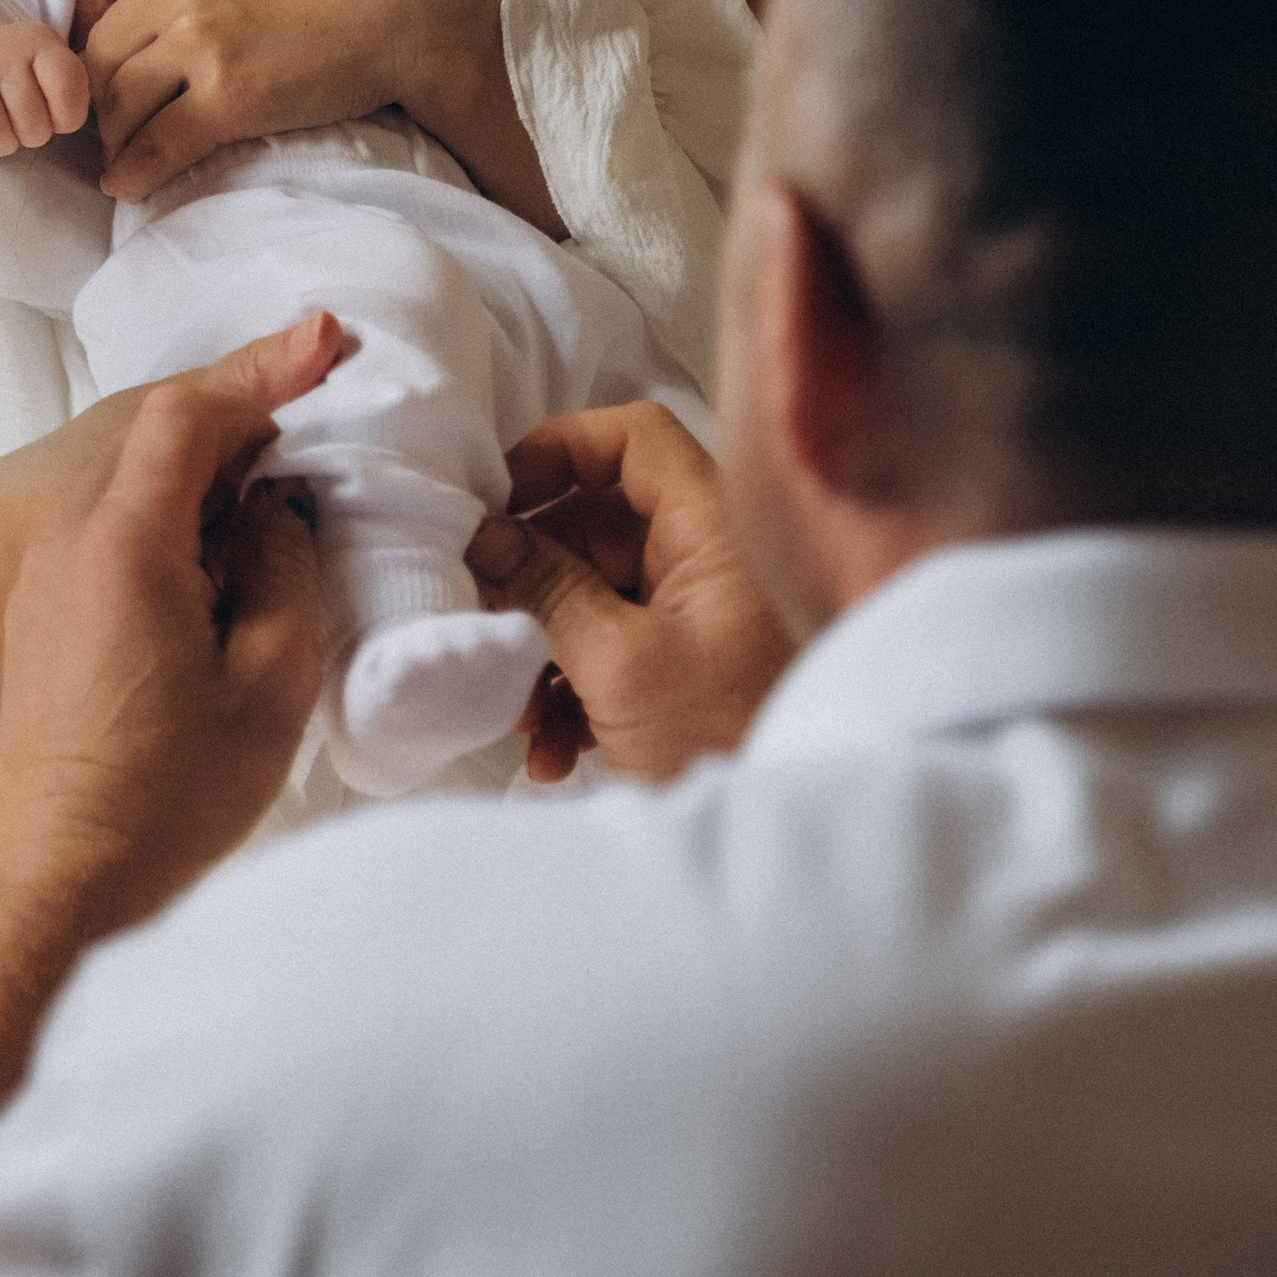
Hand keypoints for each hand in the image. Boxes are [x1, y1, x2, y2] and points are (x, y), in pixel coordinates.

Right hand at [0, 0, 88, 160]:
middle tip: (19, 120)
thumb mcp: (47, 63)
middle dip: (30, 135)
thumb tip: (66, 122)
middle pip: (33, 125)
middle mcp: (2, 49)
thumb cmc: (12, 71)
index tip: (55, 114)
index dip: (67, 117)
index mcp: (39, 40)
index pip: (67, 87)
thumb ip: (69, 90)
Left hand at [0, 373, 326, 937]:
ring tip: (285, 476)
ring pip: (132, 477)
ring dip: (208, 463)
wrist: (59, 886)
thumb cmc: (170, 796)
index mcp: (122, 541)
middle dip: (241, 408)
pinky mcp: (44, 614)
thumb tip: (278, 508)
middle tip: (320, 391)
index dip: (263, 368)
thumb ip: (284, 568)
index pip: (190, 414)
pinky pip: (112, 523)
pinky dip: (174, 508)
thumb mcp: (269, 681)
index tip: (327, 341)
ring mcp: (46, 576)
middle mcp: (69, 538)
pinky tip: (226, 544)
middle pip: (156, 432)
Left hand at [77, 0, 553, 224]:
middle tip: (107, 112)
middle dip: (97, 86)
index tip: (103, 51)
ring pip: (117, 99)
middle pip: (98, 49)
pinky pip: (155, 145)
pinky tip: (129, 183)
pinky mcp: (227, 98)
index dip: (93, 26)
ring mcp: (195, 38)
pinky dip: (132, 171)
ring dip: (113, 133)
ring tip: (121, 150)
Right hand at [467, 401, 793, 783]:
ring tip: (522, 717)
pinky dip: (575, 691)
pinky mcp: (685, 668)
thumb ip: (548, 591)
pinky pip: (612, 651)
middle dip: (535, 581)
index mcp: (712, 528)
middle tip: (486, 623)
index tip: (500, 499)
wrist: (790, 837)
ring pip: (595, 595)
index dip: (562, 450)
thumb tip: (487, 537)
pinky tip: (555, 751)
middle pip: (597, 525)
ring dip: (545, 650)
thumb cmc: (730, 734)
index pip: (635, 439)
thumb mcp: (622, 665)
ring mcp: (697, 615)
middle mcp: (707, 558)